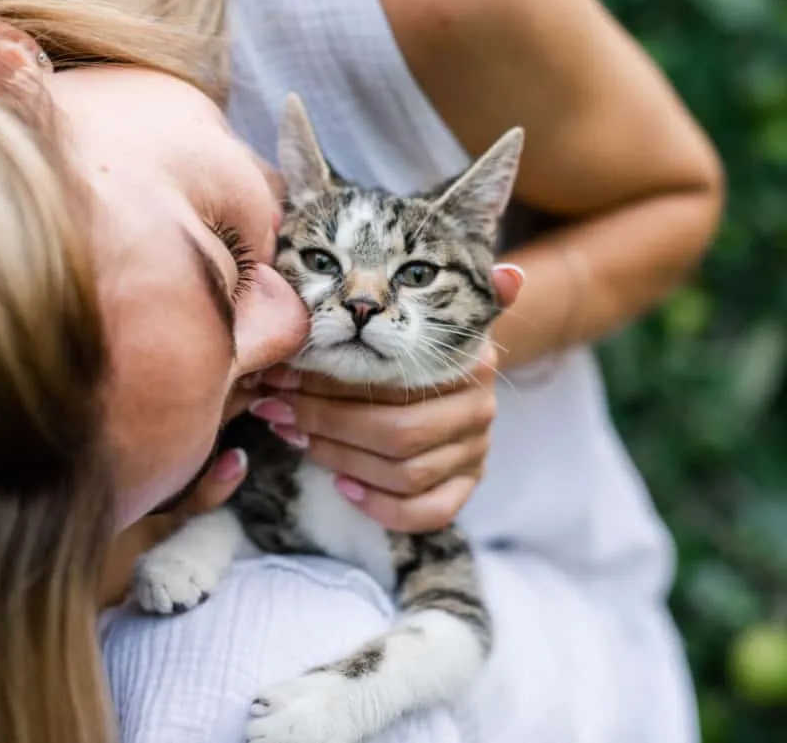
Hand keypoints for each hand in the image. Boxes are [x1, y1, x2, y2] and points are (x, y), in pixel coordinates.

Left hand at [245, 264, 523, 533]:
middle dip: (326, 424)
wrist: (454, 375)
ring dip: (342, 461)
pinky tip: (345, 487)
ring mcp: (475, 452)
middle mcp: (480, 409)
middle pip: (398, 433)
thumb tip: (509, 274)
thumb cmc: (417, 342)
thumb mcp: (427, 312)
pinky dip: (383, 507)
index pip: (396, 384)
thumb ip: (454, 292)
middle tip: (277, 412)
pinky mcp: (467, 486)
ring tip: (297, 439)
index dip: (331, 385)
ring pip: (407, 474)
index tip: (280, 377)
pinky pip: (430, 512)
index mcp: (471, 362)